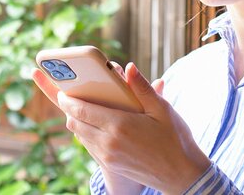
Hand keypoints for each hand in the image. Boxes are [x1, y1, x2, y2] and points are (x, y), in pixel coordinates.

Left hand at [34, 63, 209, 193]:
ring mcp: (108, 156)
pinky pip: (89, 146)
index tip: (61, 89)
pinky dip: (86, 133)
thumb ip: (142, 87)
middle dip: (68, 109)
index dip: (67, 99)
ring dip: (76, 121)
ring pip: (80, 136)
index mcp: (120, 125)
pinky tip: (93, 124)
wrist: (182, 175)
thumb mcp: (162, 109)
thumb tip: (128, 67)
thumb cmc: (175, 139)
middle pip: (75, 123)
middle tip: (66, 94)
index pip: (82, 110)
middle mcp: (109, 142)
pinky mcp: (111, 165)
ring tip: (78, 107)